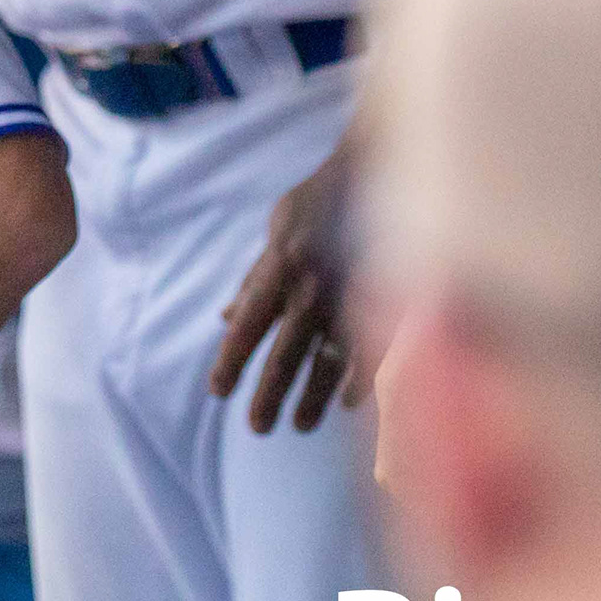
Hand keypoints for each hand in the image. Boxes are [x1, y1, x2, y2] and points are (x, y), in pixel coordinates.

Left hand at [206, 126, 370, 432]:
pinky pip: (370, 352)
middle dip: (269, 395)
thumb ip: (254, 279)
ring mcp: (349, 297)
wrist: (378, 172)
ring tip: (301, 426)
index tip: (218, 391)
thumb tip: (225, 319)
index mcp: (279, 268)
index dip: (230, 361)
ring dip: (312, 398)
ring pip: (327, 362)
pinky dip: (357, 381)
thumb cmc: (319, 202)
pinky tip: (347, 405)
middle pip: (284, 354)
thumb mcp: (277, 230)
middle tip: (258, 428)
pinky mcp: (382, 300)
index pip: (247, 326)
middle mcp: (310, 288)